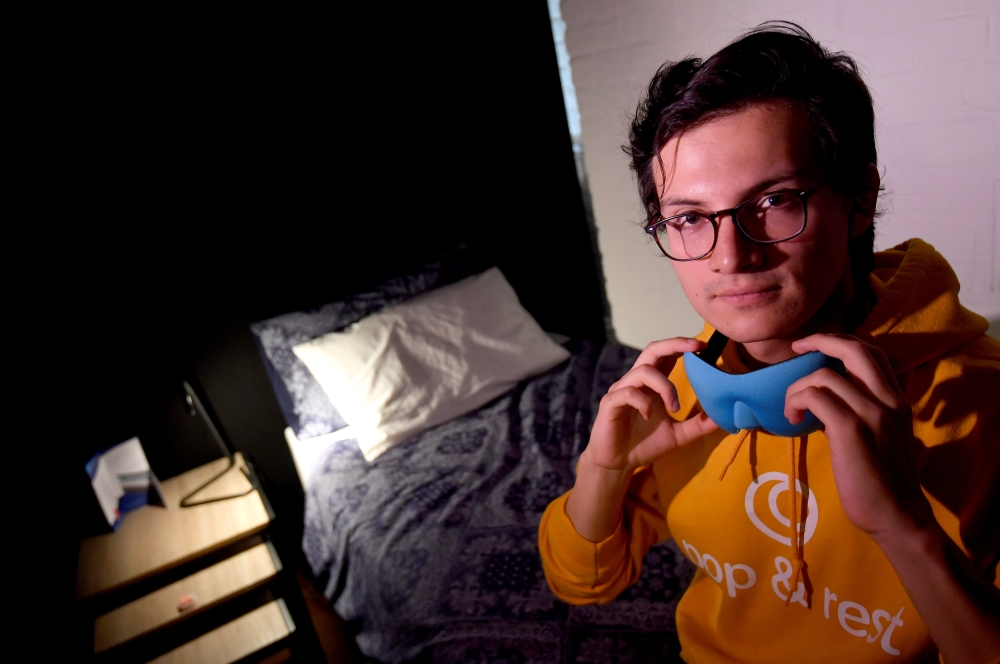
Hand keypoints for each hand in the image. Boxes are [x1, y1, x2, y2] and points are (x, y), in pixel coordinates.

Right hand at [588, 337, 718, 472]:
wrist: (619, 463)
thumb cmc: (644, 445)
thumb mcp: (678, 435)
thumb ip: (698, 425)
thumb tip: (724, 419)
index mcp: (652, 385)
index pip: (666, 356)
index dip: (682, 346)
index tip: (703, 346)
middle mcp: (636, 381)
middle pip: (653, 350)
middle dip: (674, 344)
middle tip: (696, 348)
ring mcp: (622, 390)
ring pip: (644, 371)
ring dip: (665, 386)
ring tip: (674, 407)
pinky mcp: (610, 403)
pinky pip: (628, 392)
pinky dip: (644, 402)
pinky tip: (649, 416)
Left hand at [785, 334, 931, 540]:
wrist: (898, 516)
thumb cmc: (883, 481)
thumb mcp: (879, 436)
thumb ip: (860, 411)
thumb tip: (823, 398)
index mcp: (896, 400)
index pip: (872, 351)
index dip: (841, 340)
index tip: (814, 347)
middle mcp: (889, 401)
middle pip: (856, 349)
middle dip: (820, 340)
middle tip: (797, 349)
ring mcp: (872, 414)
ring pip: (824, 375)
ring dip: (797, 388)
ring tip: (793, 411)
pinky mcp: (851, 430)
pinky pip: (815, 396)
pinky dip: (796, 401)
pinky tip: (794, 420)